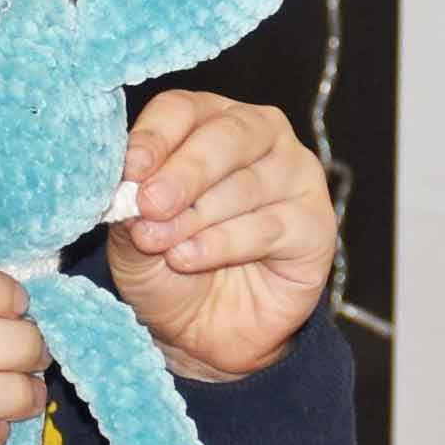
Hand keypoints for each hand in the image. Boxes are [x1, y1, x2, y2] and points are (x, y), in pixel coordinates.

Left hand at [108, 91, 337, 382]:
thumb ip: (131, 211)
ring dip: (197, 217)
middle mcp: (258, 137)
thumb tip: (130, 189)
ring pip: (247, 183)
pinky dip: (223, 243)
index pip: (183, 110)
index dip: (155, 136)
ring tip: (162, 246)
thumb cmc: (169, 270)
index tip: (130, 169)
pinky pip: (270, 225)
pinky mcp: (314, 222)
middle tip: (151, 204)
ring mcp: (294, 176)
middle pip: (226, 135)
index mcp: (206, 122)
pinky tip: (189, 259)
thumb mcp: (132, 241)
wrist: (203, 334)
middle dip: (184, 172)